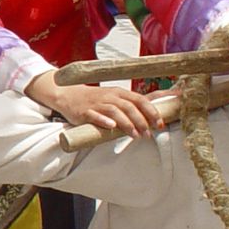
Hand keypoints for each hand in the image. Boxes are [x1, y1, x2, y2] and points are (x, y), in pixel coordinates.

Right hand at [24, 72, 161, 136]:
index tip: (160, 123)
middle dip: (141, 121)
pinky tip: (111, 126)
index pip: (140, 99)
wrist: (68, 94)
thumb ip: (131, 105)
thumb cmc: (95, 99)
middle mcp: (110, 96)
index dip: (152, 111)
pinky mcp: (85, 112)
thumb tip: (154, 110)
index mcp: (120, 93)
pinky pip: (95, 115)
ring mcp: (97, 103)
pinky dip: (104, 120)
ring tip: (135, 135)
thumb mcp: (115, 98)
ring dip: (127, 123)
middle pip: (129, 106)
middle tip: (148, 134)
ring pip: (115, 111)